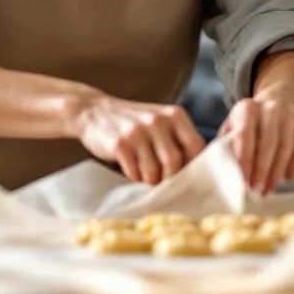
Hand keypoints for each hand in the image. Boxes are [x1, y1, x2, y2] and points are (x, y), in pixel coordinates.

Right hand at [74, 95, 205, 184]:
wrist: (95, 112)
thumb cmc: (134, 123)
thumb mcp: (161, 122)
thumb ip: (179, 139)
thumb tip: (198, 171)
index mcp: (175, 114)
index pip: (196, 146)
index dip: (192, 165)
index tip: (184, 174)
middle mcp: (158, 120)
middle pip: (174, 161)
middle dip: (168, 178)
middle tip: (162, 181)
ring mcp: (138, 131)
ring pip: (154, 171)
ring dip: (149, 180)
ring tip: (145, 175)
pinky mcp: (120, 144)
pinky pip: (134, 172)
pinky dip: (134, 177)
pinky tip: (130, 169)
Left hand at [217, 88, 293, 194]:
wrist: (282, 100)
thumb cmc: (251, 123)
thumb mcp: (234, 125)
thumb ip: (225, 144)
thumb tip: (217, 171)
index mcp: (247, 108)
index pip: (245, 135)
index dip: (245, 160)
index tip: (242, 181)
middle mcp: (271, 108)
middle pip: (268, 142)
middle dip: (262, 170)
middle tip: (257, 190)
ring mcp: (291, 116)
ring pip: (286, 147)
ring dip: (277, 172)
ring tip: (269, 189)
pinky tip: (287, 178)